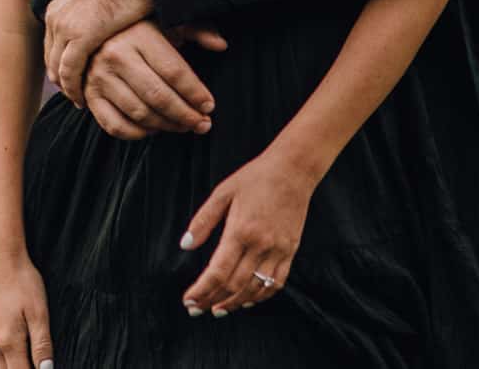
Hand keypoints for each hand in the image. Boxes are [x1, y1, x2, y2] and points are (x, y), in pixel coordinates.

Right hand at [0, 249, 55, 368]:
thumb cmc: (24, 283)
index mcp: (8, 342)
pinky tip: (21, 354)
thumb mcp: (39, 313)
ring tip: (32, 362)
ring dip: (15, 368)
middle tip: (42, 367)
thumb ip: (42, 345)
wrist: (1, 258)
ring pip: (0, 366)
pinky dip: (9, 360)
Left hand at [42, 0, 152, 104]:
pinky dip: (75, 88)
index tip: (71, 75)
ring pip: (58, 67)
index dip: (61, 59)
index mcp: (59, 2)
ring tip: (79, 101)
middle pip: (52, 55)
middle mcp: (56, 15)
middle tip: (73, 94)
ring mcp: (65, 26)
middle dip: (61, 76)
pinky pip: (70, 72)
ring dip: (67, 86)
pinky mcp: (80, 38)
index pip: (53, 40)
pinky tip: (84, 100)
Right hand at [81, 21, 227, 139]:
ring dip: (167, 126)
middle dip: (186, 115)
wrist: (92, 31)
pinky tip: (153, 129)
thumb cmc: (139, 28)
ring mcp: (98, 77)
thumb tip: (221, 45)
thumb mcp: (166, 21)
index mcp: (138, 35)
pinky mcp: (88, 95)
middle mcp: (115, 55)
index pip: (174, 71)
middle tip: (203, 124)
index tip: (210, 106)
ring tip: (183, 126)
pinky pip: (115, 126)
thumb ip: (196, 30)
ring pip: (140, 114)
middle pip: (159, 96)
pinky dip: (138, 134)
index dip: (196, 93)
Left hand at [177, 143, 320, 316]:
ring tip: (217, 309)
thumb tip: (185, 245)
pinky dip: (260, 296)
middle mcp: (260, 245)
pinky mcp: (290, 251)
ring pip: (254, 289)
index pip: (218, 272)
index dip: (202, 290)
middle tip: (196, 308)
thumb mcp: (222, 192)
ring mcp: (278, 250)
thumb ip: (203, 220)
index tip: (188, 300)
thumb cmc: (254, 178)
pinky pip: (276, 283)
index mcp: (240, 230)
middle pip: (234, 285)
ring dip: (234, 303)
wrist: (292, 170)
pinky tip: (246, 300)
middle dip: (212, 300)